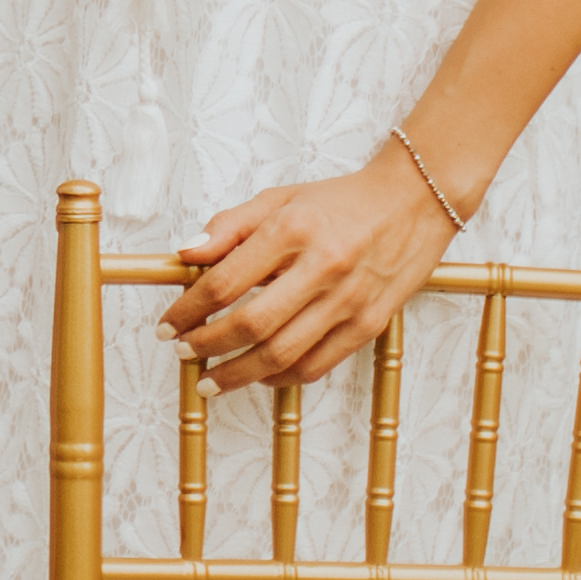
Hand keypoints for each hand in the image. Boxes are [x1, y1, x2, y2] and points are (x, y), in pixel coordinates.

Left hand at [160, 151, 459, 389]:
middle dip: (206, 346)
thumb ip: (229, 226)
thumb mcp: (279, 199)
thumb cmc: (339, 202)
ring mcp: (348, 301)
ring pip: (282, 355)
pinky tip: (257, 376)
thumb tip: (186, 254)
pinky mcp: (369, 325)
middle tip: (181, 353)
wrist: (412, 203)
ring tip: (210, 380)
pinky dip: (281, 378)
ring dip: (237, 374)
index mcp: (292, 230)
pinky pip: (317, 365)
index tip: (167, 324)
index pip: (225, 281)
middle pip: (250, 324)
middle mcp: (320, 268)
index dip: (188, 310)